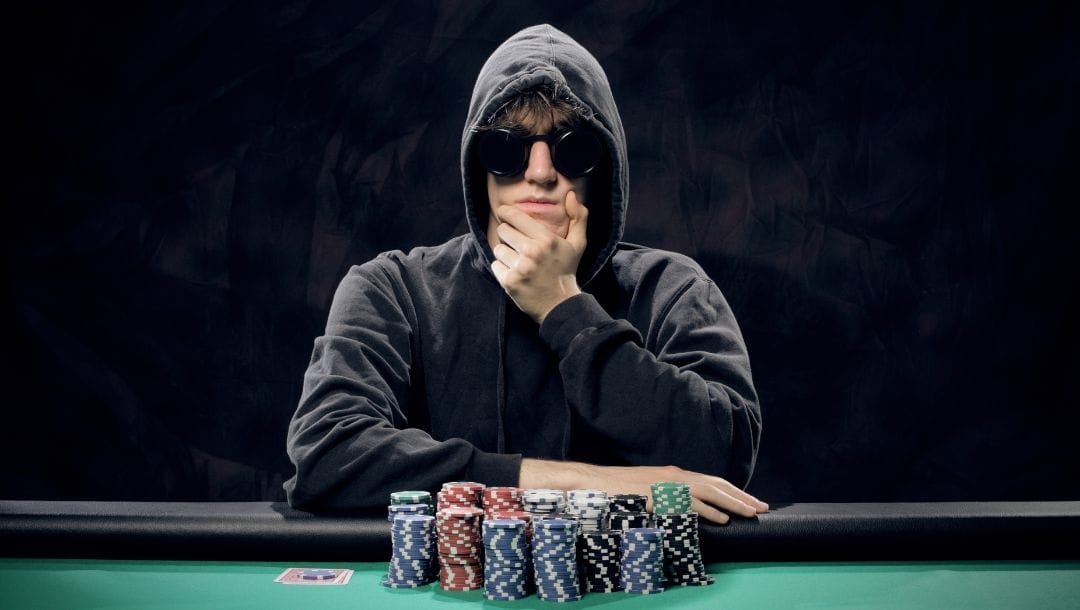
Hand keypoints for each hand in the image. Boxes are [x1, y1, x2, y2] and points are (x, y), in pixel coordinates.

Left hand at [490, 190, 587, 323]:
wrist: (560, 304)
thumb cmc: (566, 270)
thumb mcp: (578, 243)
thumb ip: (578, 217)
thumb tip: (571, 194)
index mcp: (546, 239)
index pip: (513, 216)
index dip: (506, 214)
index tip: (503, 214)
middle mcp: (532, 252)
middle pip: (502, 231)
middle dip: (508, 236)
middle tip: (518, 245)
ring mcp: (520, 268)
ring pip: (498, 249)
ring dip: (505, 254)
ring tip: (519, 261)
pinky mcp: (509, 282)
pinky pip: (495, 266)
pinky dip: (502, 269)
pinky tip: (516, 274)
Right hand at [519, 458, 768, 524]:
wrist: (591, 484)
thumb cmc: (617, 492)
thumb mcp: (648, 493)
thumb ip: (668, 500)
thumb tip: (686, 513)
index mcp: (673, 475)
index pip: (710, 481)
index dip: (732, 491)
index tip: (751, 502)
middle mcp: (674, 475)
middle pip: (716, 484)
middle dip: (741, 496)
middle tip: (762, 508)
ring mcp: (666, 484)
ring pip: (708, 491)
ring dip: (732, 503)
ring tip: (751, 512)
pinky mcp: (658, 495)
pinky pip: (688, 503)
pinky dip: (708, 510)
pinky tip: (721, 519)